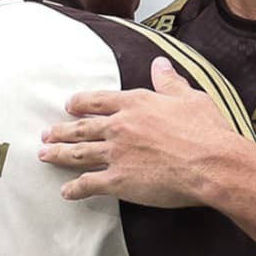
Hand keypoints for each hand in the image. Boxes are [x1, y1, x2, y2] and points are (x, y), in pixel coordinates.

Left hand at [38, 57, 243, 206]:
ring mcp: (116, 153)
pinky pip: (88, 183)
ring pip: (77, 153)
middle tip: (46, 134)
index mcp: (135, 103)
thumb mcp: (190, 97)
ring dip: (58, 154)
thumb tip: (159, 63)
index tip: (68, 105)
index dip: (81, 102)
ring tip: (44, 155)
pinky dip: (74, 188)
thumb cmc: (206, 130)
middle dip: (61, 130)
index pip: (98, 100)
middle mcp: (120, 125)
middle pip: (82, 127)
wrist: (211, 163)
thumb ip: (169, 81)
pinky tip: (66, 191)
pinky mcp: (118, 180)